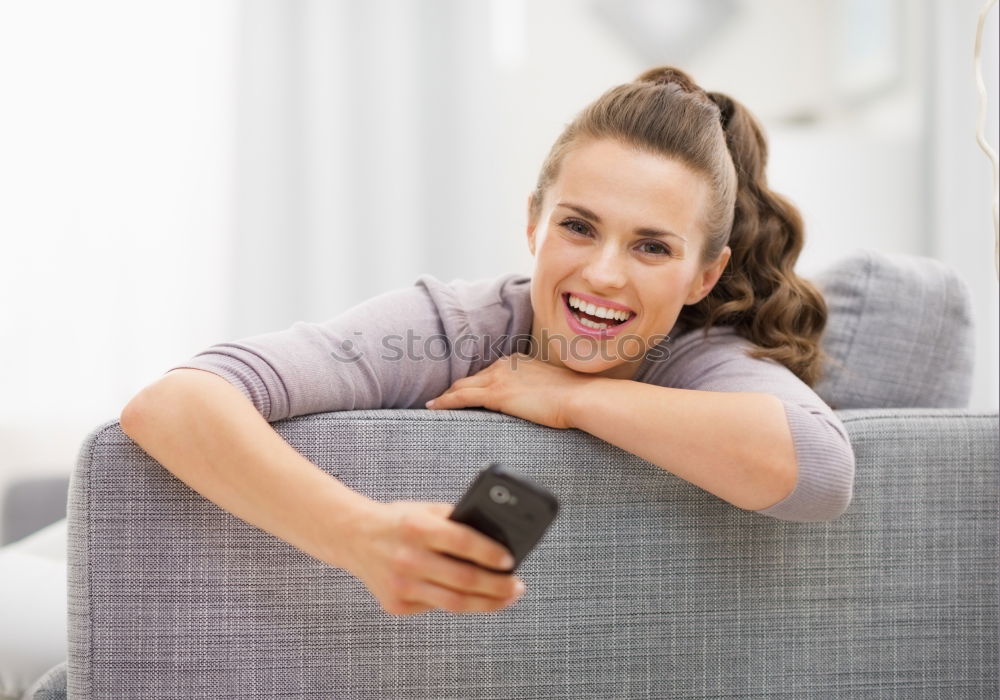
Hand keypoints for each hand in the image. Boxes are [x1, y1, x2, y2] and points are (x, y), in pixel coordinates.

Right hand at [338, 500, 524, 615]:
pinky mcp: (396, 604)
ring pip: (454, 602)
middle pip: (464, 578)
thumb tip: (497, 539)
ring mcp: (401, 584)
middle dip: (498, 585)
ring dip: (487, 603)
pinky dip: (459, 603)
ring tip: (507, 598)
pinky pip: (437, 607)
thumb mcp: (425, 510)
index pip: (462, 542)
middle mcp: (407, 557)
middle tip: (517, 586)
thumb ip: (456, 521)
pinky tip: (474, 597)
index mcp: (417, 527)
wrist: (353, 537)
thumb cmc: (398, 522)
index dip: (490, 554)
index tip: (511, 561)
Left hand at [425, 353, 593, 429]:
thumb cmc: (573, 396)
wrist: (579, 396)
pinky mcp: (496, 394)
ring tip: (432, 405)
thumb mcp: (552, 386)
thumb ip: (538, 389)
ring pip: (461, 386)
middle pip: (471, 378)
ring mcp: (499, 378)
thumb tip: (537, 403)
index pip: (488, 373)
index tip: (465, 391)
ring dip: (445, 396)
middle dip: (454, 388)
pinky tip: (432, 408)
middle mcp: (504, 365)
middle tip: (439, 399)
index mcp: (517, 361)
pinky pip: (461, 398)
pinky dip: (444, 402)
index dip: (474, 383)